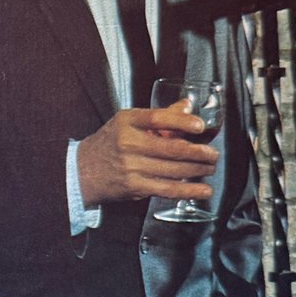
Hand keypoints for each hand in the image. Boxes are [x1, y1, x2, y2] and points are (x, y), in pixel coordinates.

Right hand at [77, 103, 218, 206]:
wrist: (82, 171)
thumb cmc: (109, 143)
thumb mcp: (128, 122)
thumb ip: (160, 115)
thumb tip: (187, 106)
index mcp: (127, 121)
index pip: (158, 118)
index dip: (182, 122)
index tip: (200, 126)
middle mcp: (128, 143)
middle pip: (170, 148)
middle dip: (198, 152)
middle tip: (213, 153)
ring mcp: (131, 167)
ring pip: (172, 169)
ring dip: (197, 170)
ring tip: (210, 167)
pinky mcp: (135, 187)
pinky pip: (167, 189)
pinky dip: (188, 190)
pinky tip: (203, 190)